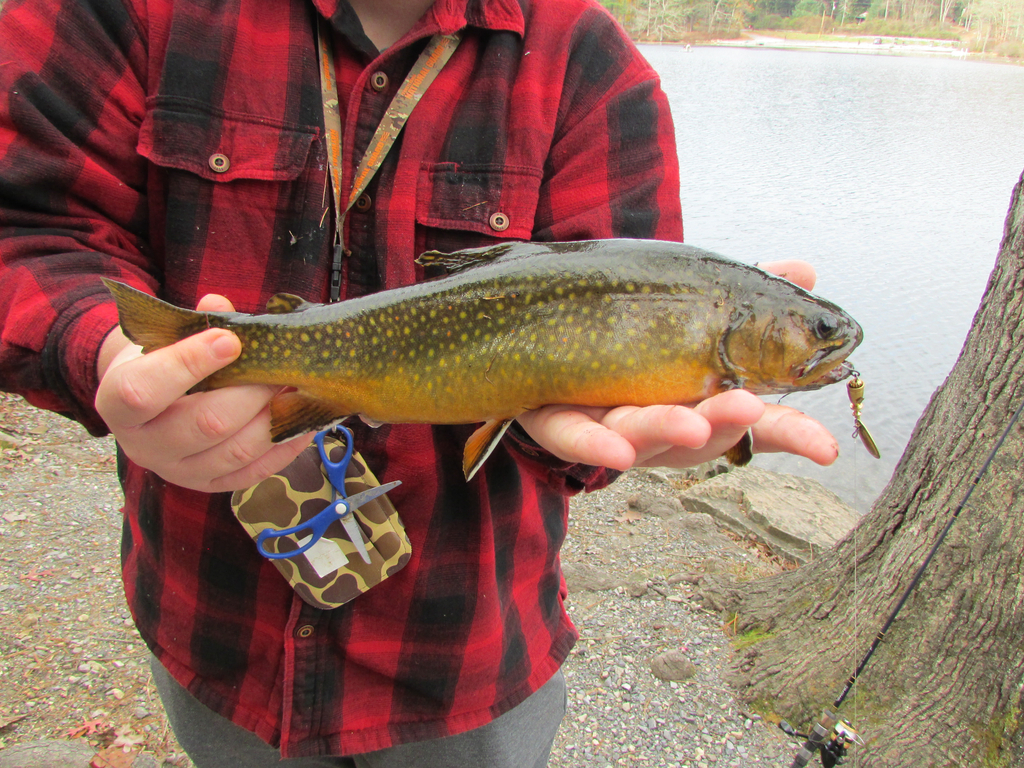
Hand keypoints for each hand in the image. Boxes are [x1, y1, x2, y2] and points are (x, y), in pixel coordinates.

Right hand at [95, 294, 312, 492]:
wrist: (150, 402)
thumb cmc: (160, 362)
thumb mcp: (163, 338)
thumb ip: (191, 323)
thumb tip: (218, 304)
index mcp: (118, 403)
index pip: (144, 391)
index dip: (187, 364)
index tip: (229, 340)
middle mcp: (144, 446)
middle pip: (205, 424)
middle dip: (251, 392)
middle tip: (280, 367)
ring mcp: (179, 472)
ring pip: (236, 451)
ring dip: (274, 418)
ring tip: (296, 389)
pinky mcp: (210, 486)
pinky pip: (254, 473)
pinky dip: (284, 446)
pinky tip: (301, 418)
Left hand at [515, 260, 839, 470]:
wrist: (545, 329)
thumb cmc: (634, 332)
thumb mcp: (694, 311)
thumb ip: (747, 294)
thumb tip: (807, 268)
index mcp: (701, 400)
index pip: (753, 421)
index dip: (790, 434)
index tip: (827, 448)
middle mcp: (660, 422)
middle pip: (699, 431)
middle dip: (726, 421)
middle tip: (750, 406)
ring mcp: (608, 425)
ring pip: (640, 434)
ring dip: (668, 429)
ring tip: (694, 419)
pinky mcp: (556, 422)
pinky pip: (572, 436)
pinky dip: (595, 443)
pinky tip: (615, 448)